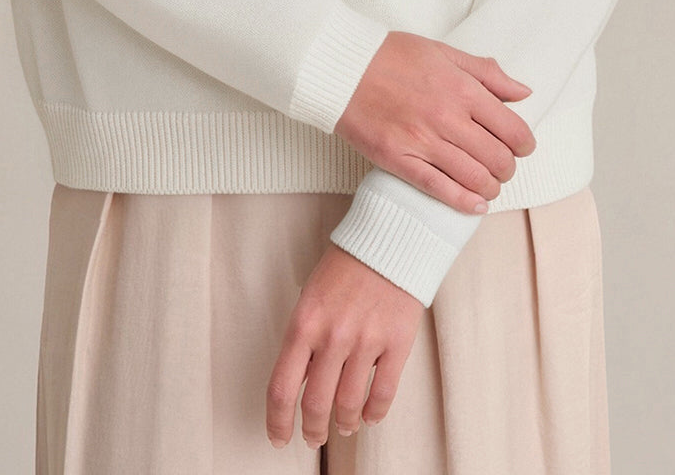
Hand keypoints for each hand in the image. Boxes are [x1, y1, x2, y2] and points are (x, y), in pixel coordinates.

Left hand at [265, 244, 422, 448]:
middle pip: (315, 404)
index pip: (282, 387)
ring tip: (343, 426)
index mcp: (304, 323)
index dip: (277, 421)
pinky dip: (374, 412)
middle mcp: (333, 336)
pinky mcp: (397, 342)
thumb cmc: (347, 265)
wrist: (390, 237)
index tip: (278, 436)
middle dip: (312, 429)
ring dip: (343, 423)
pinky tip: (369, 415)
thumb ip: (306, 338)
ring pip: (348, 404)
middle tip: (313, 437)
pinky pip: (383, 393)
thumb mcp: (312, 296)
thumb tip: (302, 381)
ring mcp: (366, 341)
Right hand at [334, 32, 535, 212]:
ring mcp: (423, 141)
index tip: (522, 146)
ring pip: (475, 178)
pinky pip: (440, 189)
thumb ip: (487, 73)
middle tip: (503, 166)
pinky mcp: (400, 160)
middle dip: (508, 168)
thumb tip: (523, 93)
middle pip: (498, 158)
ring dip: (490, 187)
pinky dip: (464, 202)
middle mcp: (447, 118)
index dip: (524, 144)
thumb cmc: (392, 56)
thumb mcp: (444, 52)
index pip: (512, 129)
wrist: (343, 68)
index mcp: (462, 89)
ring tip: (488, 184)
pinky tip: (475, 204)